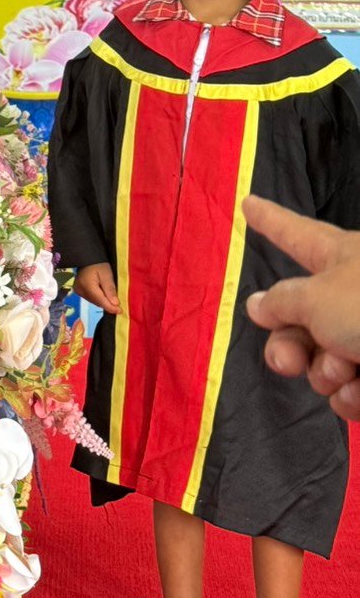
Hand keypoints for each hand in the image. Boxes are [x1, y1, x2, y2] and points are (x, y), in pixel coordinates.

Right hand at [74, 262, 121, 312]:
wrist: (87, 258)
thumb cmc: (99, 264)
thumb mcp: (107, 275)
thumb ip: (110, 289)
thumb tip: (115, 304)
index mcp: (88, 286)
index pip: (100, 300)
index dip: (111, 307)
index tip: (121, 311)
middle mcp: (81, 291)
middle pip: (97, 302)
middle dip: (108, 305)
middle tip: (119, 307)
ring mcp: (78, 291)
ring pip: (94, 301)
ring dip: (103, 302)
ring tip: (113, 302)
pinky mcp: (78, 291)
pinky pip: (91, 298)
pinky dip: (98, 299)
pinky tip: (104, 297)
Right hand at [243, 194, 359, 420]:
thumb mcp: (318, 298)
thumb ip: (283, 303)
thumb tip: (259, 304)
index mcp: (339, 257)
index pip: (294, 234)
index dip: (270, 221)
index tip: (248, 202)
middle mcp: (352, 295)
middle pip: (299, 318)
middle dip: (288, 346)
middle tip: (288, 361)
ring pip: (322, 361)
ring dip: (325, 372)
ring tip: (345, 370)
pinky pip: (350, 388)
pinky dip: (351, 395)